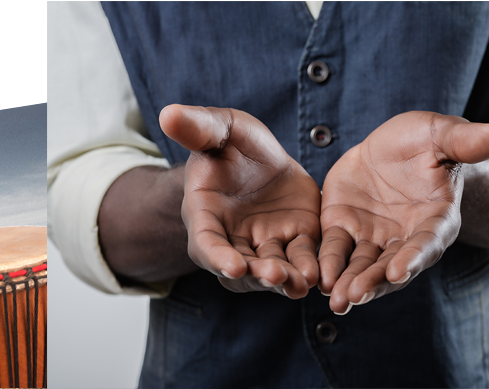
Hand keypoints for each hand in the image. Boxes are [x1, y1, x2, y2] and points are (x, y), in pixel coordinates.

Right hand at [161, 104, 321, 298]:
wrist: (261, 157)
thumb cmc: (230, 144)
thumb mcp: (219, 129)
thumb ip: (198, 127)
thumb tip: (167, 113)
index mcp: (205, 215)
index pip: (206, 243)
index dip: (217, 257)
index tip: (234, 267)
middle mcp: (232, 238)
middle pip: (240, 267)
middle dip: (257, 275)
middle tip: (276, 276)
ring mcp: (263, 244)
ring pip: (271, 271)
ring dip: (285, 279)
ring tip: (302, 281)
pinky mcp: (294, 241)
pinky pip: (301, 259)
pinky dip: (310, 268)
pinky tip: (322, 273)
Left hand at [318, 111, 488, 313]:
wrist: (390, 146)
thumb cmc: (425, 142)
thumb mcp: (442, 135)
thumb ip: (469, 141)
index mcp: (436, 219)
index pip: (427, 243)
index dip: (414, 257)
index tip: (399, 272)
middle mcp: (406, 237)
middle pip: (391, 266)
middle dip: (375, 282)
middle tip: (356, 296)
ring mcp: (374, 237)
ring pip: (363, 266)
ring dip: (351, 283)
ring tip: (338, 300)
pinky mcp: (345, 230)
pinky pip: (336, 250)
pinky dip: (328, 265)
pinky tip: (318, 279)